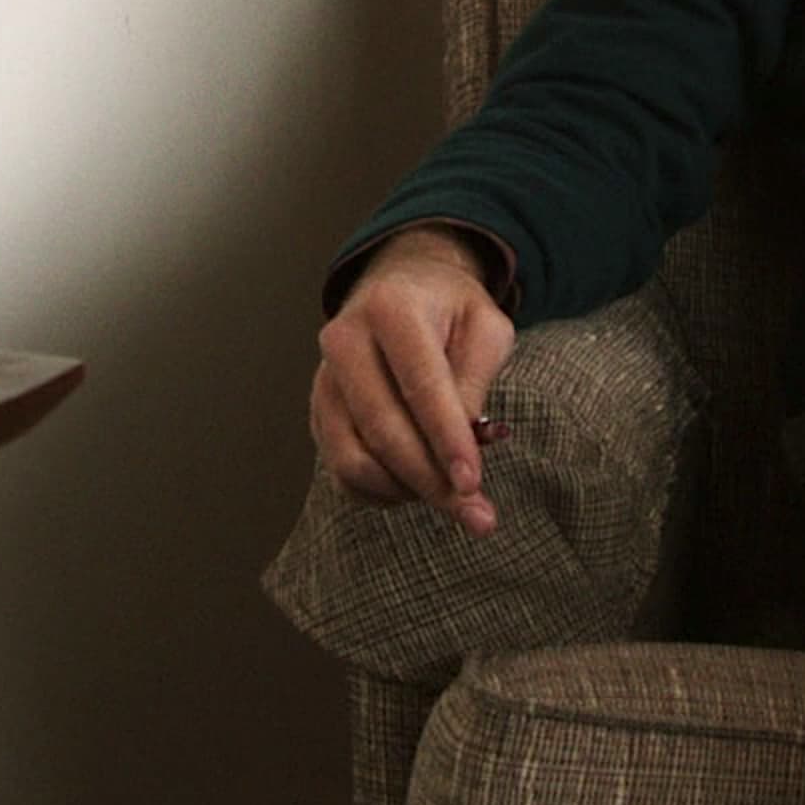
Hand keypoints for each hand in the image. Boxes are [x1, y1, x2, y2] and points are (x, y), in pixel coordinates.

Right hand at [310, 225, 516, 535]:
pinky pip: (341, 472)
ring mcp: (324, 379)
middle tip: (477, 515)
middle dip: (431, 481)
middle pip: (382, 429)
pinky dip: (381, 493)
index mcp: (391, 308)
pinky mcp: (318, 412)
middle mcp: (344, 340)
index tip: (471, 483)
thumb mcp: (486, 329)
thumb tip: (465, 446)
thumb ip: (476, 382)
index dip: (446, 439)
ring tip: (449, 494)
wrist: (402, 289)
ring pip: (354, 459)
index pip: (420, 385)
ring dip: (406, 491)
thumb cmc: (451, 312)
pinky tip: (417, 487)